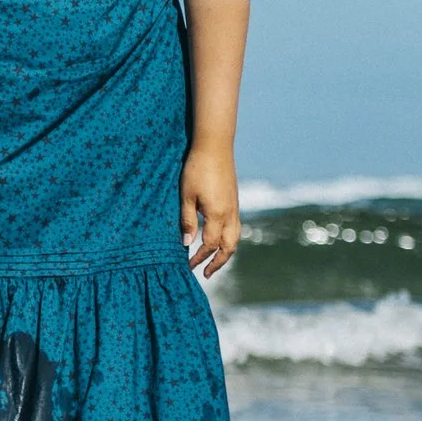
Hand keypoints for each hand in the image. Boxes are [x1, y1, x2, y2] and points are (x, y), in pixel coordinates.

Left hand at [182, 145, 241, 277]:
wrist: (215, 146)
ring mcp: (235, 207)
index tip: (189, 267)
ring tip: (215, 261)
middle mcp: (230, 214)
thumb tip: (187, 244)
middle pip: (229, 247)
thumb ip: (188, 220)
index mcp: (217, 214)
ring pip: (236, 238)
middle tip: (206, 274)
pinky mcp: (234, 201)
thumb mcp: (186, 195)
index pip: (210, 245)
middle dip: (218, 262)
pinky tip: (220, 240)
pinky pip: (236, 228)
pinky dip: (229, 240)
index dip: (200, 258)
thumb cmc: (196, 169)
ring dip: (226, 253)